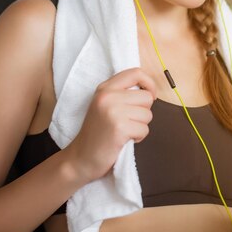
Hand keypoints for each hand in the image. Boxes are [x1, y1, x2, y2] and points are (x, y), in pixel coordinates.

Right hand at [65, 67, 155, 182]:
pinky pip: (145, 130)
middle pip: (147, 97)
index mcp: (105, 88)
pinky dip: (138, 138)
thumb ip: (122, 94)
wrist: (81, 158)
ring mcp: (113, 111)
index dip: (149, 83)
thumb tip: (150, 90)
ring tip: (124, 131)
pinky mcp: (120, 128)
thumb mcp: (105, 105)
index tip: (151, 95)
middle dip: (143, 112)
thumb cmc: (98, 133)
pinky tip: (124, 140)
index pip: (136, 73)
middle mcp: (108, 96)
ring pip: (148, 114)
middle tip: (128, 121)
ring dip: (140, 126)